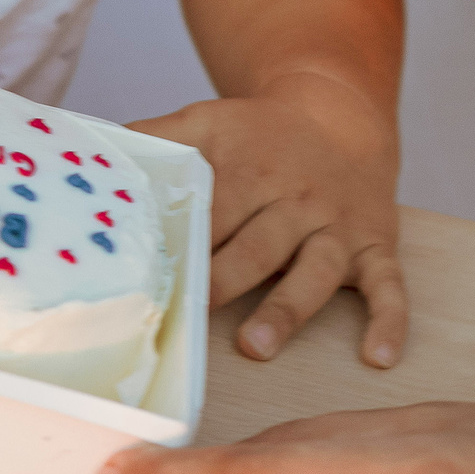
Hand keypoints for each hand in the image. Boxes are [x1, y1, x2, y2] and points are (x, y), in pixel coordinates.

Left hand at [132, 74, 405, 368]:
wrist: (339, 116)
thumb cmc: (258, 133)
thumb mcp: (206, 120)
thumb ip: (155, 137)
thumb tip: (85, 150)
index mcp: (250, 168)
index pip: (214, 207)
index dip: (186, 239)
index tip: (154, 274)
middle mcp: (297, 199)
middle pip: (258, 244)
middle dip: (224, 279)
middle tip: (190, 313)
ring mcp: (338, 226)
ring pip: (315, 270)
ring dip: (287, 308)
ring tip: (255, 346)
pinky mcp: (376, 245)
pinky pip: (389, 285)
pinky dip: (389, 320)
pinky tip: (379, 356)